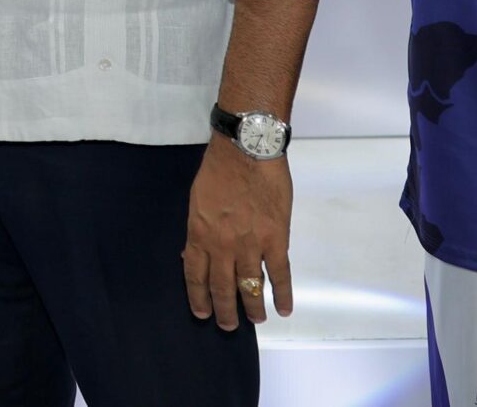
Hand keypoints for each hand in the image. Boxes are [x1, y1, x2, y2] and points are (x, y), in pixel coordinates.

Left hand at [183, 136, 292, 328]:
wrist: (247, 151)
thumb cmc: (218, 170)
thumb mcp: (197, 200)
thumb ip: (198, 229)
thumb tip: (193, 253)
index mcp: (199, 232)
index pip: (195, 273)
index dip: (198, 296)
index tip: (202, 312)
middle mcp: (222, 245)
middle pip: (222, 286)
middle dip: (224, 310)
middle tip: (227, 326)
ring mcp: (250, 244)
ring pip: (250, 286)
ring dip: (252, 307)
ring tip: (254, 320)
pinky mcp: (276, 240)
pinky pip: (279, 275)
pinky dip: (282, 294)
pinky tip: (283, 308)